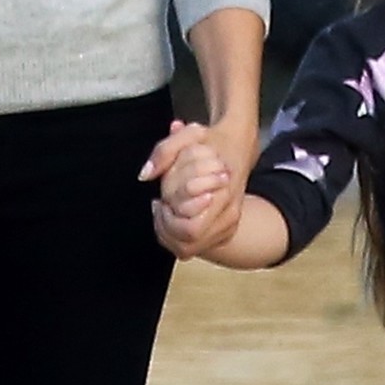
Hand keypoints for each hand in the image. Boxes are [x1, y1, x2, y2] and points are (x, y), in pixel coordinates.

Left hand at [141, 117, 253, 260]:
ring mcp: (228, 226)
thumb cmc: (213, 142)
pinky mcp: (223, 231)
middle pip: (188, 242)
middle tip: (161, 205)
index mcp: (223, 194)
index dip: (170, 218)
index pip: (191, 228)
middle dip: (166, 226)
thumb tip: (145, 174)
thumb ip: (164, 152)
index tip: (163, 199)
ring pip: (188, 249)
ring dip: (168, 233)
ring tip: (164, 210)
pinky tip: (172, 215)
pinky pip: (192, 247)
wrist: (239, 146)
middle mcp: (229, 215)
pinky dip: (175, 236)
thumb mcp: (189, 135)